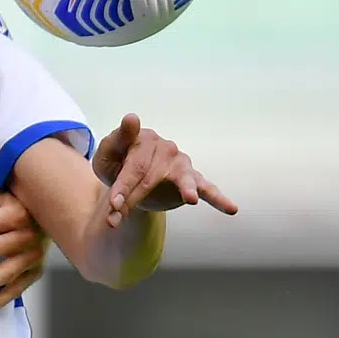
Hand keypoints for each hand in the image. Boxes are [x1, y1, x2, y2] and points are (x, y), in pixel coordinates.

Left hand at [93, 113, 238, 225]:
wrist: (126, 180)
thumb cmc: (115, 164)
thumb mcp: (107, 155)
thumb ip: (116, 139)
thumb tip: (132, 117)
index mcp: (142, 138)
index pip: (134, 164)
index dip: (123, 185)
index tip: (114, 204)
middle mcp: (165, 148)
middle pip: (151, 176)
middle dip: (134, 199)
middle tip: (117, 220)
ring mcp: (180, 163)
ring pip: (182, 177)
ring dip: (185, 189)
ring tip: (191, 198)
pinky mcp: (191, 178)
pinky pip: (207, 187)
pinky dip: (219, 198)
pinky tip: (231, 208)